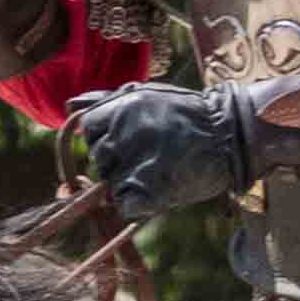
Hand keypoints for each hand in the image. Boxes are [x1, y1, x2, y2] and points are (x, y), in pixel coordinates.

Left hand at [72, 81, 252, 226]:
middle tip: (148, 154)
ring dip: (128, 182)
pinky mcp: (148, 193)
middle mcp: (121, 134)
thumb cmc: (188, 113)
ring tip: (159, 169)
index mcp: (119, 108)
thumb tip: (69, 105)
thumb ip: (106, 100)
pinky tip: (158, 189)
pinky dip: (137, 203)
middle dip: (116, 160)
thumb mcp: (147, 94)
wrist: (230, 135)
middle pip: (98, 158)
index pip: (87, 128)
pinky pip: (125, 206)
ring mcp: (133, 165)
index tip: (124, 138)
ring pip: (110, 184)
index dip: (102, 136)